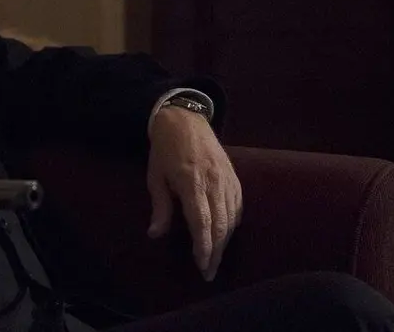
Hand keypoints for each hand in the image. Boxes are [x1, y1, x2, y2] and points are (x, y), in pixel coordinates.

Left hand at [146, 108, 242, 280]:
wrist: (185, 121)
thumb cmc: (164, 151)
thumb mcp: (155, 177)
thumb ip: (159, 207)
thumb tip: (155, 234)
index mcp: (191, 182)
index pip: (201, 222)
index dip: (203, 247)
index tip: (202, 266)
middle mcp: (214, 182)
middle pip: (220, 225)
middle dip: (216, 252)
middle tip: (209, 273)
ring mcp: (228, 179)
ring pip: (232, 218)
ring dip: (225, 242)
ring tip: (215, 259)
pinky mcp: (235, 178)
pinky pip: (238, 207)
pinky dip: (233, 224)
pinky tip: (225, 235)